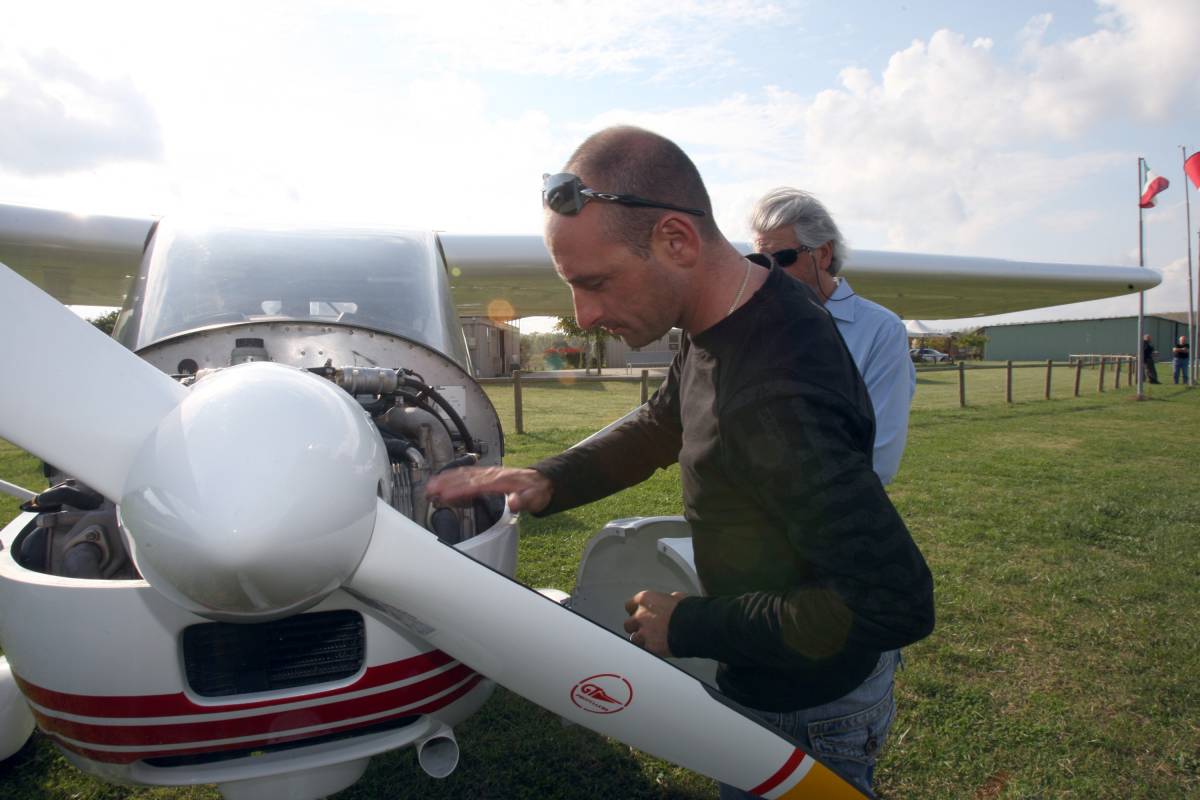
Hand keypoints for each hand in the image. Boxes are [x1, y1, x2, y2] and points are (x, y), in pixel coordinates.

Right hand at [425, 466, 552, 513]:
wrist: (541, 481)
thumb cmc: (536, 491)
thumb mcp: (535, 498)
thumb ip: (524, 500)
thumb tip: (514, 502)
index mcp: (500, 481)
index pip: (475, 486)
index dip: (460, 490)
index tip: (445, 496)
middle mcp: (492, 475)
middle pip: (465, 478)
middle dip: (446, 483)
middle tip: (429, 490)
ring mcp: (488, 473)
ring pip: (463, 474)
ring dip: (446, 479)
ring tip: (430, 486)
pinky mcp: (486, 475)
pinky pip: (467, 473)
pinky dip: (453, 476)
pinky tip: (443, 480)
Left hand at [623, 590, 686, 657]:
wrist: (695, 627)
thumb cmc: (689, 611)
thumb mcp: (678, 597)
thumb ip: (667, 599)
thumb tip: (671, 599)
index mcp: (646, 599)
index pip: (629, 605)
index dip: (636, 611)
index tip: (641, 614)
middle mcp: (641, 615)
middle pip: (629, 623)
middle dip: (636, 627)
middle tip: (646, 628)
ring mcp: (643, 632)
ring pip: (634, 638)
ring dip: (641, 640)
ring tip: (652, 640)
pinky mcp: (649, 647)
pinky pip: (644, 650)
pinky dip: (649, 650)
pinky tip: (657, 648)